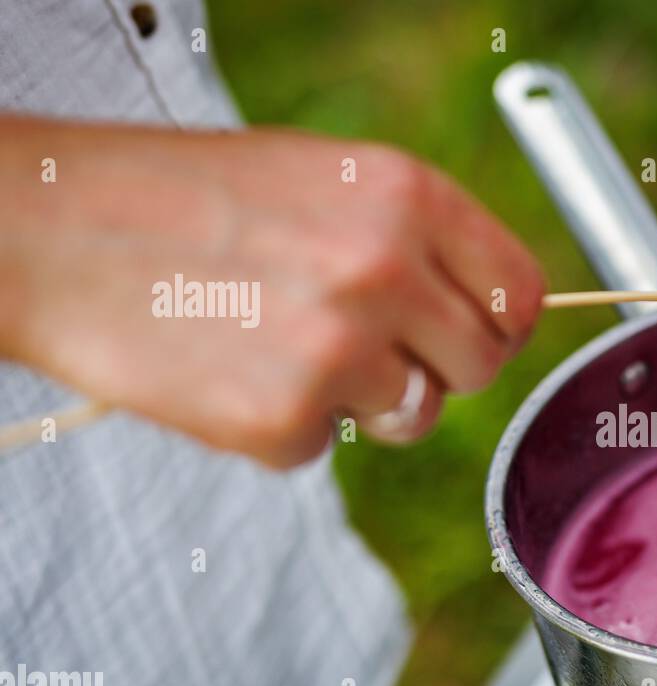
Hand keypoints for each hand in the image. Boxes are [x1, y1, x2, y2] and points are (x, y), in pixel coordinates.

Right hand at [0, 117, 544, 467]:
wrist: (48, 230)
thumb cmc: (185, 198)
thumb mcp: (324, 179)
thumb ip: (416, 238)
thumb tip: (486, 307)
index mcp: (407, 196)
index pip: (520, 294)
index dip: (498, 324)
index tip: (468, 333)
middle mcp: (386, 270)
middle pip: (481, 366)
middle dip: (435, 368)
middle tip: (369, 349)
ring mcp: (337, 351)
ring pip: (415, 416)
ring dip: (364, 401)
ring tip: (281, 349)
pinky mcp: (283, 420)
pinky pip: (326, 446)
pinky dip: (285, 425)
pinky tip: (230, 371)